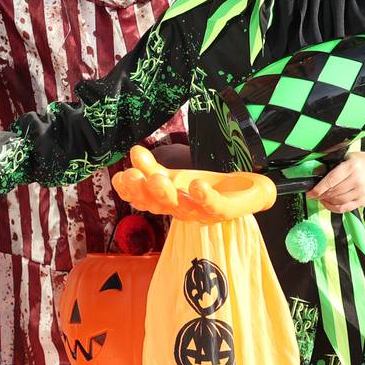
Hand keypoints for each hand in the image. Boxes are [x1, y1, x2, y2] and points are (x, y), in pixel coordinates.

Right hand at [112, 145, 275, 224]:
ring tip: (157, 178)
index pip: (143, 200)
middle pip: (159, 205)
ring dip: (168, 193)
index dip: (130, 191)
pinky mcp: (224, 211)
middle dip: (144, 191)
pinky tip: (196, 185)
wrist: (244, 193)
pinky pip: (213, 206)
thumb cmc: (204, 188)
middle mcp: (181, 212)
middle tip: (132, 175)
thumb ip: (152, 168)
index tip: (119, 177)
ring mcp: (202, 214)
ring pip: (181, 207)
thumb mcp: (175, 176)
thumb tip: (132, 150)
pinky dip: (203, 197)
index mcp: (167, 204)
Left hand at [307, 150, 364, 212]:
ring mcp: (362, 192)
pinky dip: (334, 208)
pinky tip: (328, 204)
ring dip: (326, 201)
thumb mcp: (350, 157)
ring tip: (321, 198)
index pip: (331, 180)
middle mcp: (357, 180)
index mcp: (352, 167)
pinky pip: (345, 208)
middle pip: (333, 192)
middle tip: (313, 195)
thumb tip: (317, 174)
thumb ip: (335, 165)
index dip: (318, 189)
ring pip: (338, 201)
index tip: (310, 193)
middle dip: (320, 195)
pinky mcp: (364, 200)